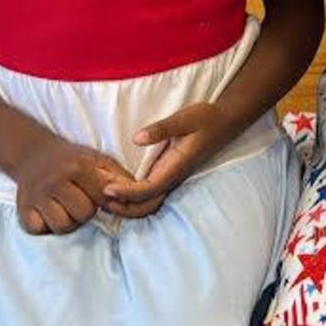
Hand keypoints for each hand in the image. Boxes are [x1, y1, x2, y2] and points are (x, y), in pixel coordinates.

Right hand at [9, 136, 130, 235]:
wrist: (32, 154)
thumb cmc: (72, 160)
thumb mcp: (98, 160)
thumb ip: (120, 177)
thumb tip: (138, 197)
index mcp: (77, 167)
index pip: (102, 196)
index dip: (104, 199)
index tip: (98, 194)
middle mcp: (55, 180)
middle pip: (83, 214)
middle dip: (86, 211)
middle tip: (79, 200)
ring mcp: (36, 195)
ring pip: (62, 226)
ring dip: (68, 221)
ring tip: (66, 208)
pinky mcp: (23, 209)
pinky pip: (40, 230)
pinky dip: (46, 226)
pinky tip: (49, 214)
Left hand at [103, 101, 235, 218]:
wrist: (225, 121)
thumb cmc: (205, 118)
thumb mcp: (184, 118)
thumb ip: (161, 129)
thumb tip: (137, 138)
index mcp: (176, 167)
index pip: (148, 189)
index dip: (127, 193)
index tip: (106, 189)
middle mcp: (173, 176)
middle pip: (147, 204)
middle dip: (124, 207)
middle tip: (100, 198)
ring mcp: (171, 176)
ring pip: (148, 200)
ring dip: (127, 204)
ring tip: (105, 197)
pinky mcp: (170, 172)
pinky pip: (150, 191)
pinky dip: (133, 195)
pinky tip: (119, 188)